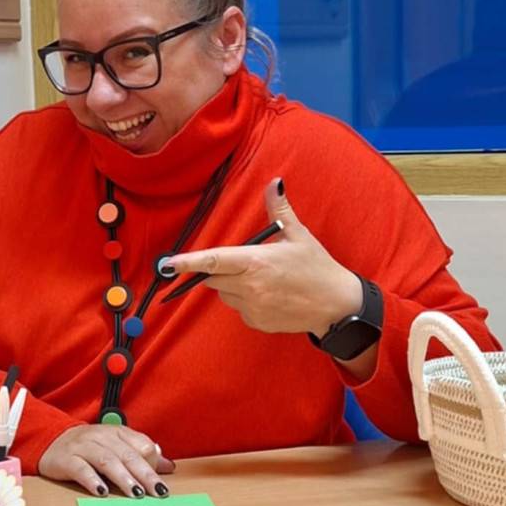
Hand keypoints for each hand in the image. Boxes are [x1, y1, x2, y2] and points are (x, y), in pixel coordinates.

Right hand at [38, 424, 175, 497]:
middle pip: (128, 455)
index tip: (160, 483)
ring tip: (136, 493)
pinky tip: (102, 492)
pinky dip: (92, 480)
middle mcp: (101, 437)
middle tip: (157, 492)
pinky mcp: (66, 460)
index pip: (141, 444)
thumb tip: (168, 466)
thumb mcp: (115, 446)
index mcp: (116, 432)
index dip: (152, 463)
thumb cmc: (88, 447)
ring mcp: (83, 447)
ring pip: (107, 461)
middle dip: (145, 474)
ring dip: (123, 478)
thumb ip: (140, 455)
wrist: (50, 441)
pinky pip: (81, 469)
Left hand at [165, 177, 361, 336]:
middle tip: (245, 263)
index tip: (168, 264)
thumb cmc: (317, 267)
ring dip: (232, 286)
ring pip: (225, 294)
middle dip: (220, 270)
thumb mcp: (299, 235)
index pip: (213, 261)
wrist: (336, 305)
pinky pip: (239, 309)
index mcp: (256, 262)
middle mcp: (250, 287)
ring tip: (262, 280)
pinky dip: (246, 301)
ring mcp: (252, 307)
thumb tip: (274, 182)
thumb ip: (279, 209)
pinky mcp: (256, 322)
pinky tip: (268, 295)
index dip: (188, 262)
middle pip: (214, 278)